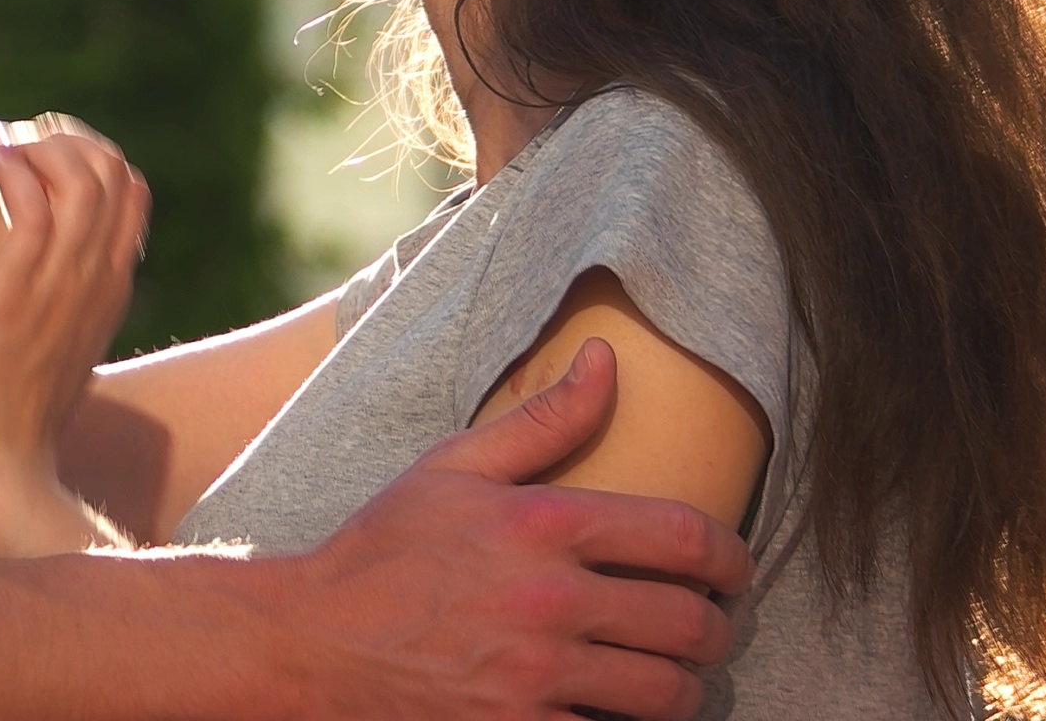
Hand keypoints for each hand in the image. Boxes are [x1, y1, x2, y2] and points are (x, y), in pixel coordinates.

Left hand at [0, 117, 147, 555]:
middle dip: (63, 137)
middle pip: (115, 171)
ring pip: (84, 175)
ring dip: (37, 145)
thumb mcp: (50, 345)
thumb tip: (25, 263)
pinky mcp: (16, 287)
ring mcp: (62, 282)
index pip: (132, 192)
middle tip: (13, 142)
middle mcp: (97, 279)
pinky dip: (8, 164)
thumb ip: (55, 302)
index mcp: (110, 290)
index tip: (38, 153)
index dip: (90, 154)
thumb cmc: (6, 415)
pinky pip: (32, 199)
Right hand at [253, 340, 754, 720]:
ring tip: (670, 674)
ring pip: (667, 693)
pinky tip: (616, 709)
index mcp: (541, 524)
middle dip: (713, 627)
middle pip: (689, 623)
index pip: (682, 537)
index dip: (729, 556)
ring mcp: (536, 675)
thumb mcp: (453, 467)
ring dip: (682, 686)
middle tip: (705, 625)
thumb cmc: (384, 550)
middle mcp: (549, 601)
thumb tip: (609, 360)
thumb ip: (542, 418)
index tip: (732, 567)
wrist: (313, 641)